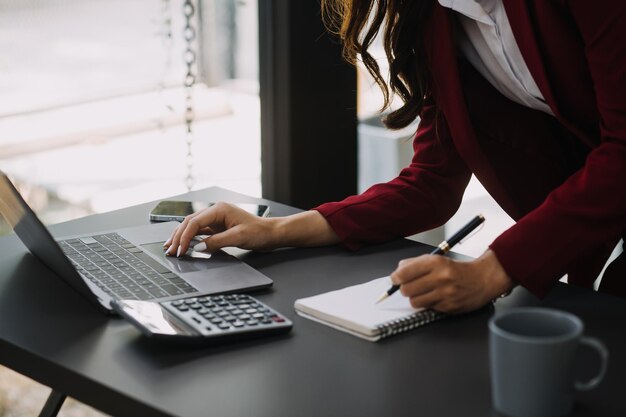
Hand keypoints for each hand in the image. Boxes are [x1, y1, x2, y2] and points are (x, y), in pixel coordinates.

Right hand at [163, 202, 278, 256]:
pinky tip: (184, 244)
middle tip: (170, 250)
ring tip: (171, 247)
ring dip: (182, 237)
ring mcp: (216, 219)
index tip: (180, 249)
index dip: (185, 236)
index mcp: (219, 209)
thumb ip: (216, 241)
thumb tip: (198, 246)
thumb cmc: (259, 232)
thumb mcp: (237, 237)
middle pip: (190, 222)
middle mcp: (216, 211)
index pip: (195, 222)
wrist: (271, 233)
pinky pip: (200, 231)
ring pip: (193, 226)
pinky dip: (191, 238)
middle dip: (178, 236)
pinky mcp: (218, 227)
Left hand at [390, 249, 514, 313]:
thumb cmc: (458, 269)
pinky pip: (428, 308)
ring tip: (424, 292)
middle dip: (405, 289)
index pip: (405, 272)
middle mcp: (441, 278)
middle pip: (406, 290)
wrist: (483, 279)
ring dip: (416, 298)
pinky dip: (428, 304)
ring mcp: (445, 294)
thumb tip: (397, 272)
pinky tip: (436, 297)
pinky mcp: (449, 307)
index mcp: (435, 263)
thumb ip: (415, 263)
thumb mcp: (437, 258)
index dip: (395, 278)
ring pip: (415, 302)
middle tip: (411, 286)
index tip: (395, 279)